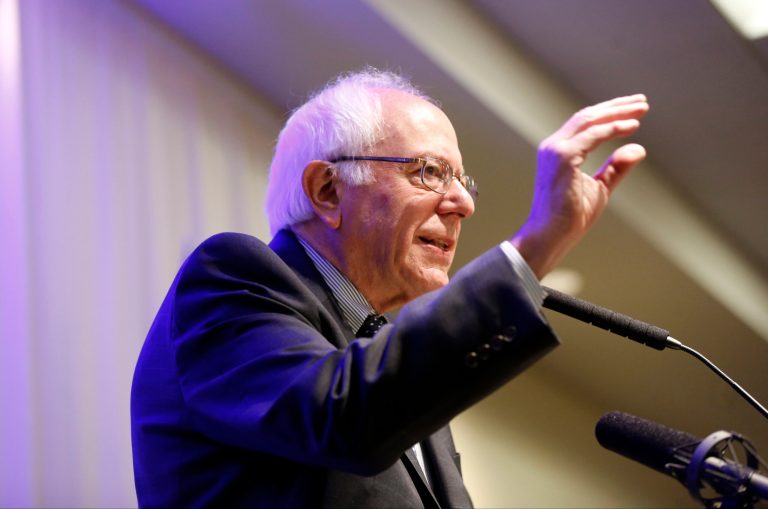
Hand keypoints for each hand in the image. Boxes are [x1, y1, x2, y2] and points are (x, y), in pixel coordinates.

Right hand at [511, 94, 648, 277]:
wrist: (551, 235)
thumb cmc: (570, 216)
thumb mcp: (600, 187)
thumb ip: (616, 167)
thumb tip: (639, 148)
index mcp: (559, 151)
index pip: (585, 123)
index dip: (610, 113)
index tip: (634, 110)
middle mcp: (554, 145)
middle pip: (587, 116)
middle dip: (616, 107)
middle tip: (643, 102)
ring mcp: (556, 150)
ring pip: (589, 120)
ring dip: (617, 112)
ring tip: (642, 109)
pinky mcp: (562, 157)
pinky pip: (592, 135)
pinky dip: (613, 129)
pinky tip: (632, 127)